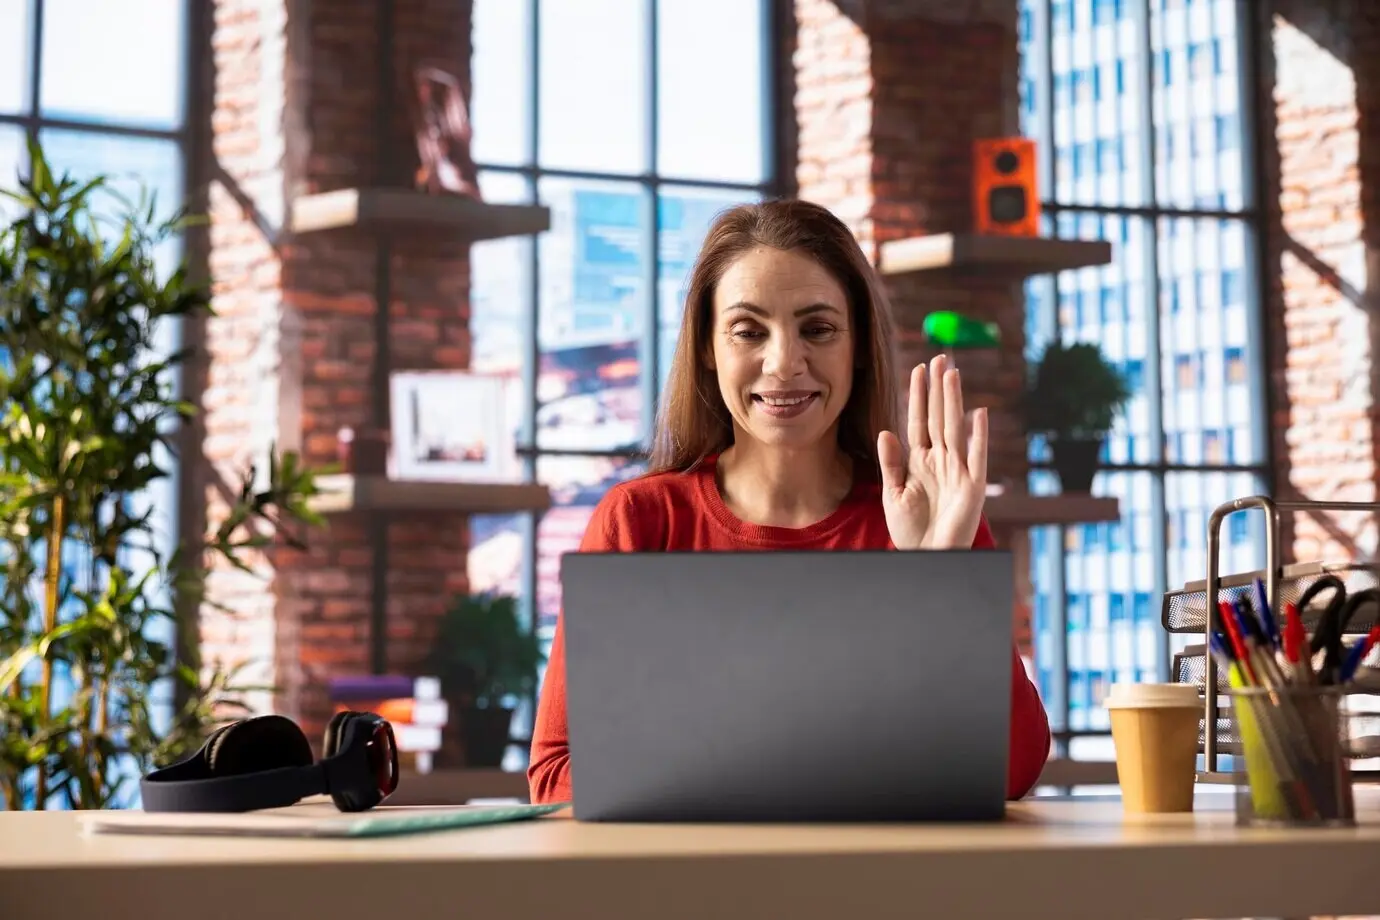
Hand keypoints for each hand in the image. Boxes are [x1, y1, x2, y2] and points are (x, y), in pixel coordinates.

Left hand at [877, 355, 988, 549]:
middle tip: (938, 358)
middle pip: (938, 417)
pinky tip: (979, 414)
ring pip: (954, 428)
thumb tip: (886, 431)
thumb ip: (891, 464)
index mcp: (919, 461)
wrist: (925, 556)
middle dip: (937, 389)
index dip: (919, 396)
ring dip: (953, 401)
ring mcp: (958, 471)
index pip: (918, 421)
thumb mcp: (892, 494)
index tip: (918, 369)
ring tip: (952, 374)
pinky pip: (976, 457)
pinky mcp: (972, 487)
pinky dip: (978, 436)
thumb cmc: (909, 529)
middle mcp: (940, 460)